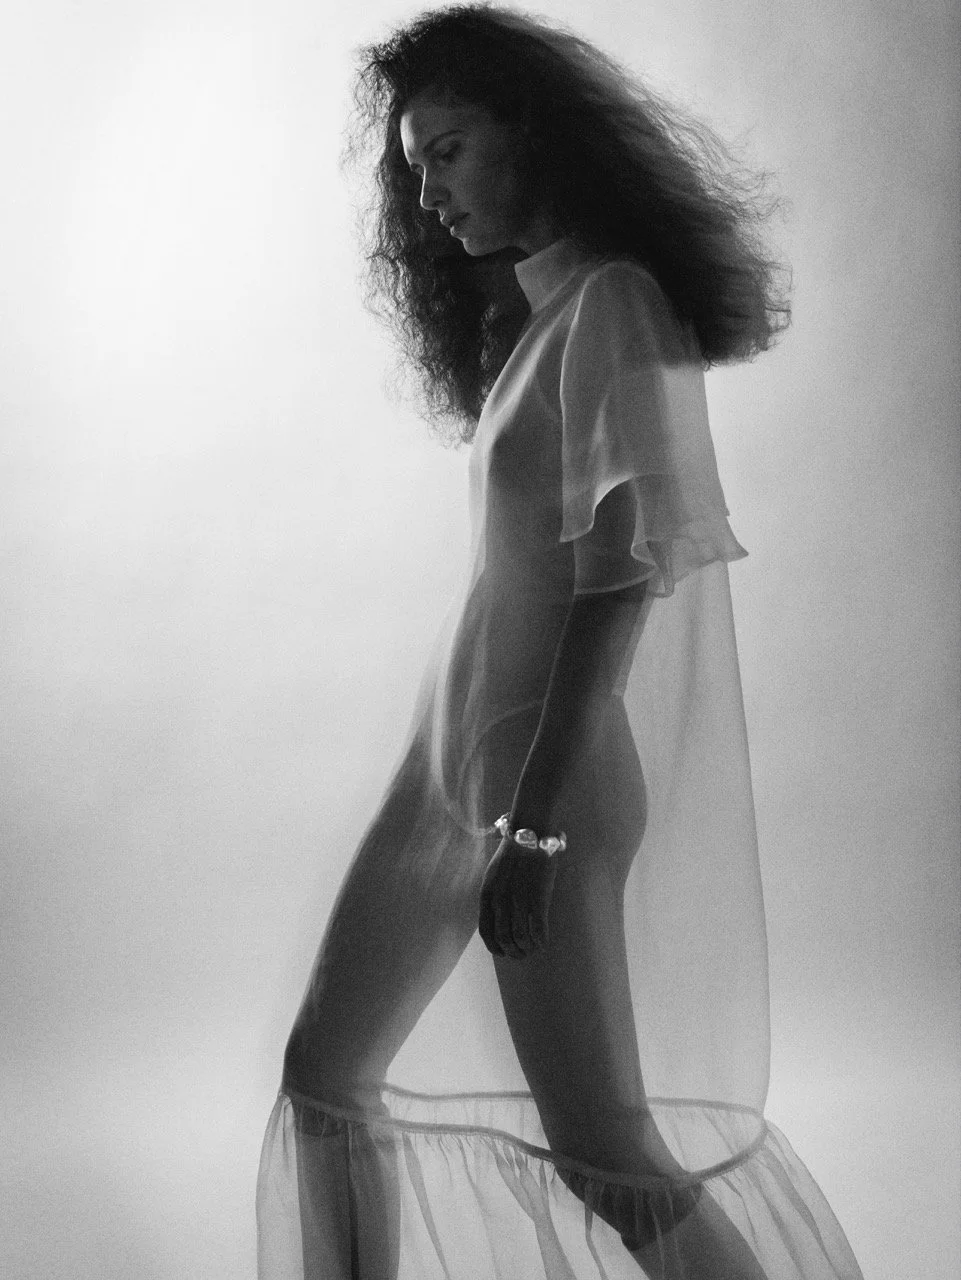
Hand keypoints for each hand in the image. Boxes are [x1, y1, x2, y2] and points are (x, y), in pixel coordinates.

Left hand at [478, 835, 558, 958]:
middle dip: (513, 952)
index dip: (494, 947)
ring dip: (527, 949)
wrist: (531, 833)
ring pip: (521, 938)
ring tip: (532, 949)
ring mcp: (519, 900)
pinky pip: (538, 930)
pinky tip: (543, 942)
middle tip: (521, 954)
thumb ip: (494, 897)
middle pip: (503, 939)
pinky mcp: (538, 898)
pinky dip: (540, 941)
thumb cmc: (514, 853)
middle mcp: (501, 900)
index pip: (486, 931)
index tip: (503, 952)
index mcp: (487, 894)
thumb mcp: (494, 875)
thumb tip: (499, 920)